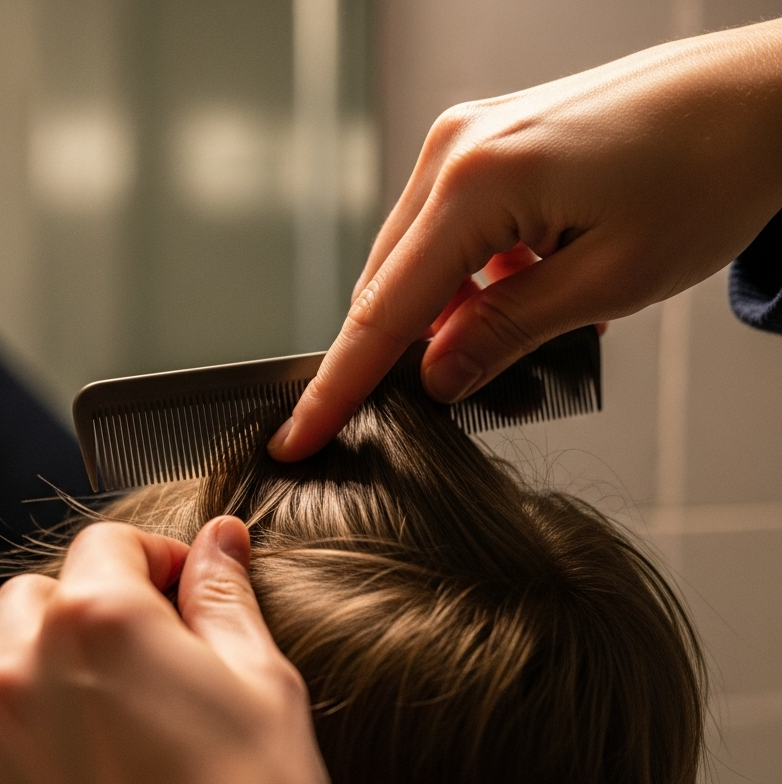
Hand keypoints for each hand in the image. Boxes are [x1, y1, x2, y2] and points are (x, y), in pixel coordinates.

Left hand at [0, 517, 341, 783]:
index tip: (178, 590)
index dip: (153, 559)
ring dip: (34, 682)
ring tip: (96, 733)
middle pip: (33, 600)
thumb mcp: (263, 683)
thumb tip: (218, 538)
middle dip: (85, 612)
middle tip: (140, 664)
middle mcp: (16, 674)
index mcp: (97, 622)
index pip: (107, 544)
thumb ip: (224, 596)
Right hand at [269, 17, 781, 460]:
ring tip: (522, 330)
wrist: (764, 97)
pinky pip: (449, 232)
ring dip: (446, 315)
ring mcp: (468, 140)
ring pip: (417, 261)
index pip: (383, 311)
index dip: (338, 386)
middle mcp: (454, 151)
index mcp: (477, 182)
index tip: (298, 436)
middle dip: (398, 354)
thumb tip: (436, 381)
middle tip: (429, 407)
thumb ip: (506, 335)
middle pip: (387, 285)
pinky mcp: (489, 144)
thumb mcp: (606, 283)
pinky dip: (469, 279)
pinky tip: (524, 291)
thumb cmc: (707, 176)